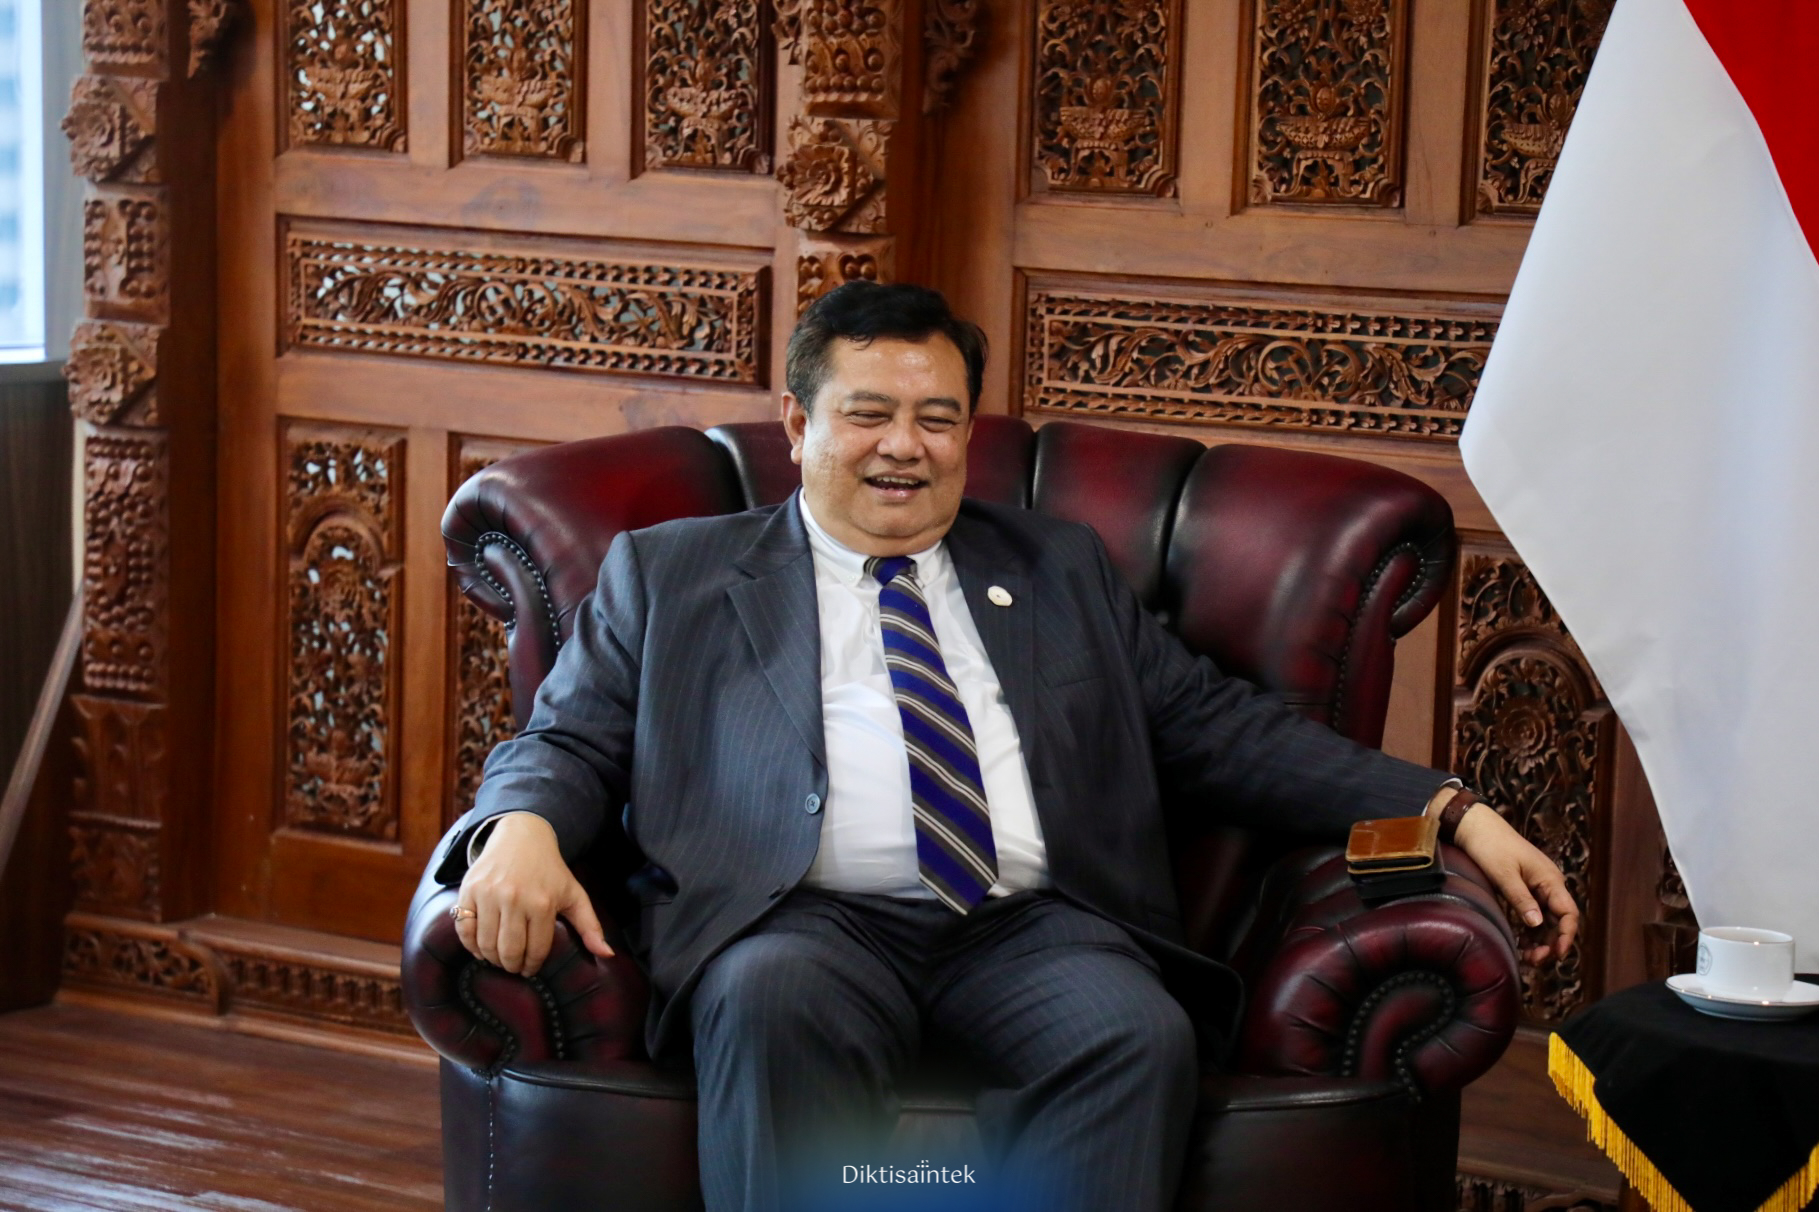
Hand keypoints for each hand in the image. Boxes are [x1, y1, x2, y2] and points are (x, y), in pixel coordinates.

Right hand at [454, 813, 614, 975]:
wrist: (521, 836)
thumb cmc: (550, 870)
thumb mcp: (574, 894)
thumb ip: (590, 926)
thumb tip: (607, 954)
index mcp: (542, 903)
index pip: (536, 951)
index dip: (533, 966)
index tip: (530, 969)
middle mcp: (514, 899)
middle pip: (509, 952)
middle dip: (512, 966)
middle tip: (515, 966)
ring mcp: (489, 895)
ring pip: (486, 945)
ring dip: (492, 958)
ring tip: (499, 958)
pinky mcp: (469, 890)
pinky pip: (464, 929)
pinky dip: (470, 945)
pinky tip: (481, 947)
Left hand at [1451, 802, 1579, 966]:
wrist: (1475, 826)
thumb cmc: (1490, 846)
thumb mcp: (1504, 874)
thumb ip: (1521, 899)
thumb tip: (1537, 925)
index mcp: (1549, 879)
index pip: (1569, 913)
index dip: (1566, 936)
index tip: (1556, 954)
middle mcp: (1548, 884)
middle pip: (1559, 921)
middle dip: (1551, 943)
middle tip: (1534, 961)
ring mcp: (1537, 886)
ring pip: (1547, 920)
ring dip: (1540, 940)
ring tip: (1527, 957)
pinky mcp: (1524, 889)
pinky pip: (1534, 914)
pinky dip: (1530, 931)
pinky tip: (1521, 944)